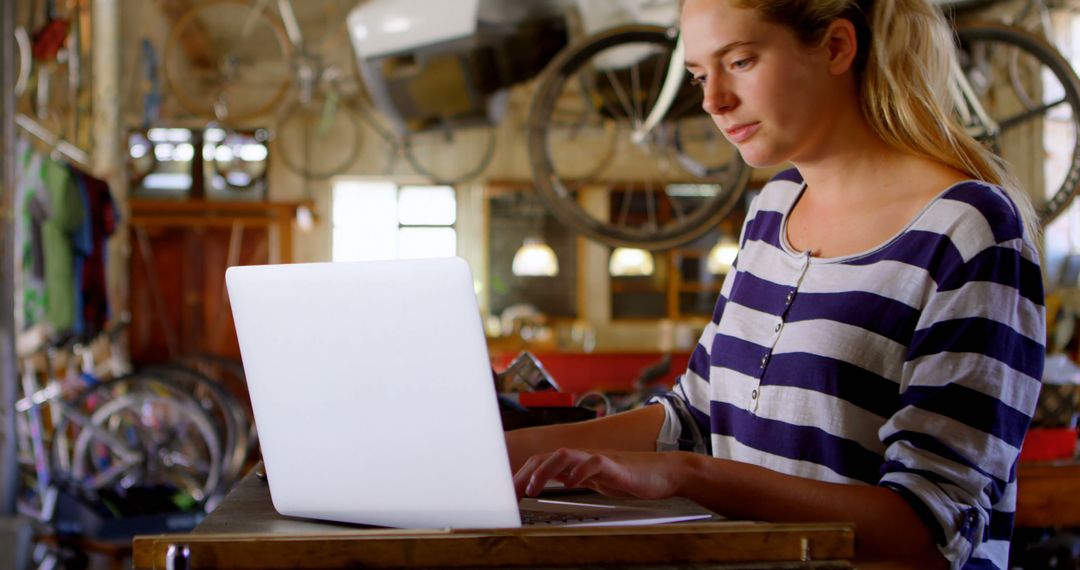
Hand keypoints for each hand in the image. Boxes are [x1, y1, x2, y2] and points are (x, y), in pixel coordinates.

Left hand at [512, 448, 687, 500]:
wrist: (665, 472)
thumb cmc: (631, 476)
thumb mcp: (597, 480)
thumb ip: (576, 478)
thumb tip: (553, 483)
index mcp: (576, 463)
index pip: (541, 464)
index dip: (522, 477)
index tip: (508, 496)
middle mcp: (583, 457)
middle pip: (545, 458)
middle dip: (524, 475)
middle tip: (510, 495)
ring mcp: (599, 459)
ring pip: (564, 455)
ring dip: (545, 471)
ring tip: (533, 488)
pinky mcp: (616, 465)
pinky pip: (595, 463)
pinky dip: (580, 471)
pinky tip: (572, 483)